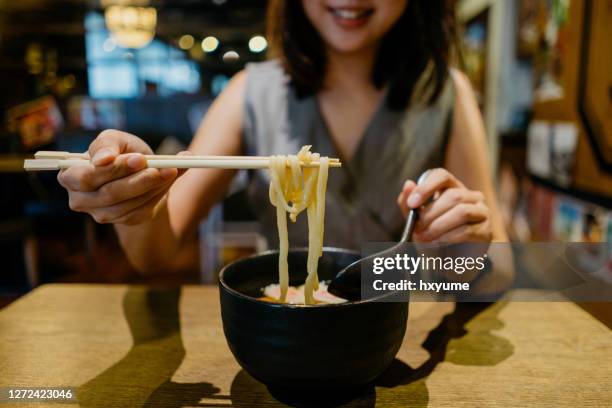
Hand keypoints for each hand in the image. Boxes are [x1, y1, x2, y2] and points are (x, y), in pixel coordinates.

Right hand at [58, 129, 184, 224]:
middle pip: (109, 194)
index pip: (87, 177)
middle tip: (163, 167)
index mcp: (70, 176)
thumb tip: (102, 159)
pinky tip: (169, 180)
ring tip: (172, 170)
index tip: (140, 159)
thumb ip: (106, 144)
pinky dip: (158, 195)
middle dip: (139, 180)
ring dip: (153, 187)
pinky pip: (141, 211)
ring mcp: (101, 214)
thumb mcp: (115, 140)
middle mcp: (80, 200)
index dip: (113, 169)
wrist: (141, 171)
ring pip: (128, 205)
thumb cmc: (122, 152)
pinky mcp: (123, 220)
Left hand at [397, 168, 491, 242]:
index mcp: (451, 188)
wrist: (447, 262)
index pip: (442, 175)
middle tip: (416, 228)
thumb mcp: (416, 220)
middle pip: (453, 196)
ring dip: (438, 226)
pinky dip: (448, 238)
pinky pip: (468, 230)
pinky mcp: (486, 231)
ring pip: (462, 212)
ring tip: (424, 237)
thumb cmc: (432, 236)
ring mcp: (482, 212)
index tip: (412, 203)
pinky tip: (438, 243)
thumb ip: (409, 204)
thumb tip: (408, 184)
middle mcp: (470, 196)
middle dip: (430, 213)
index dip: (426, 187)